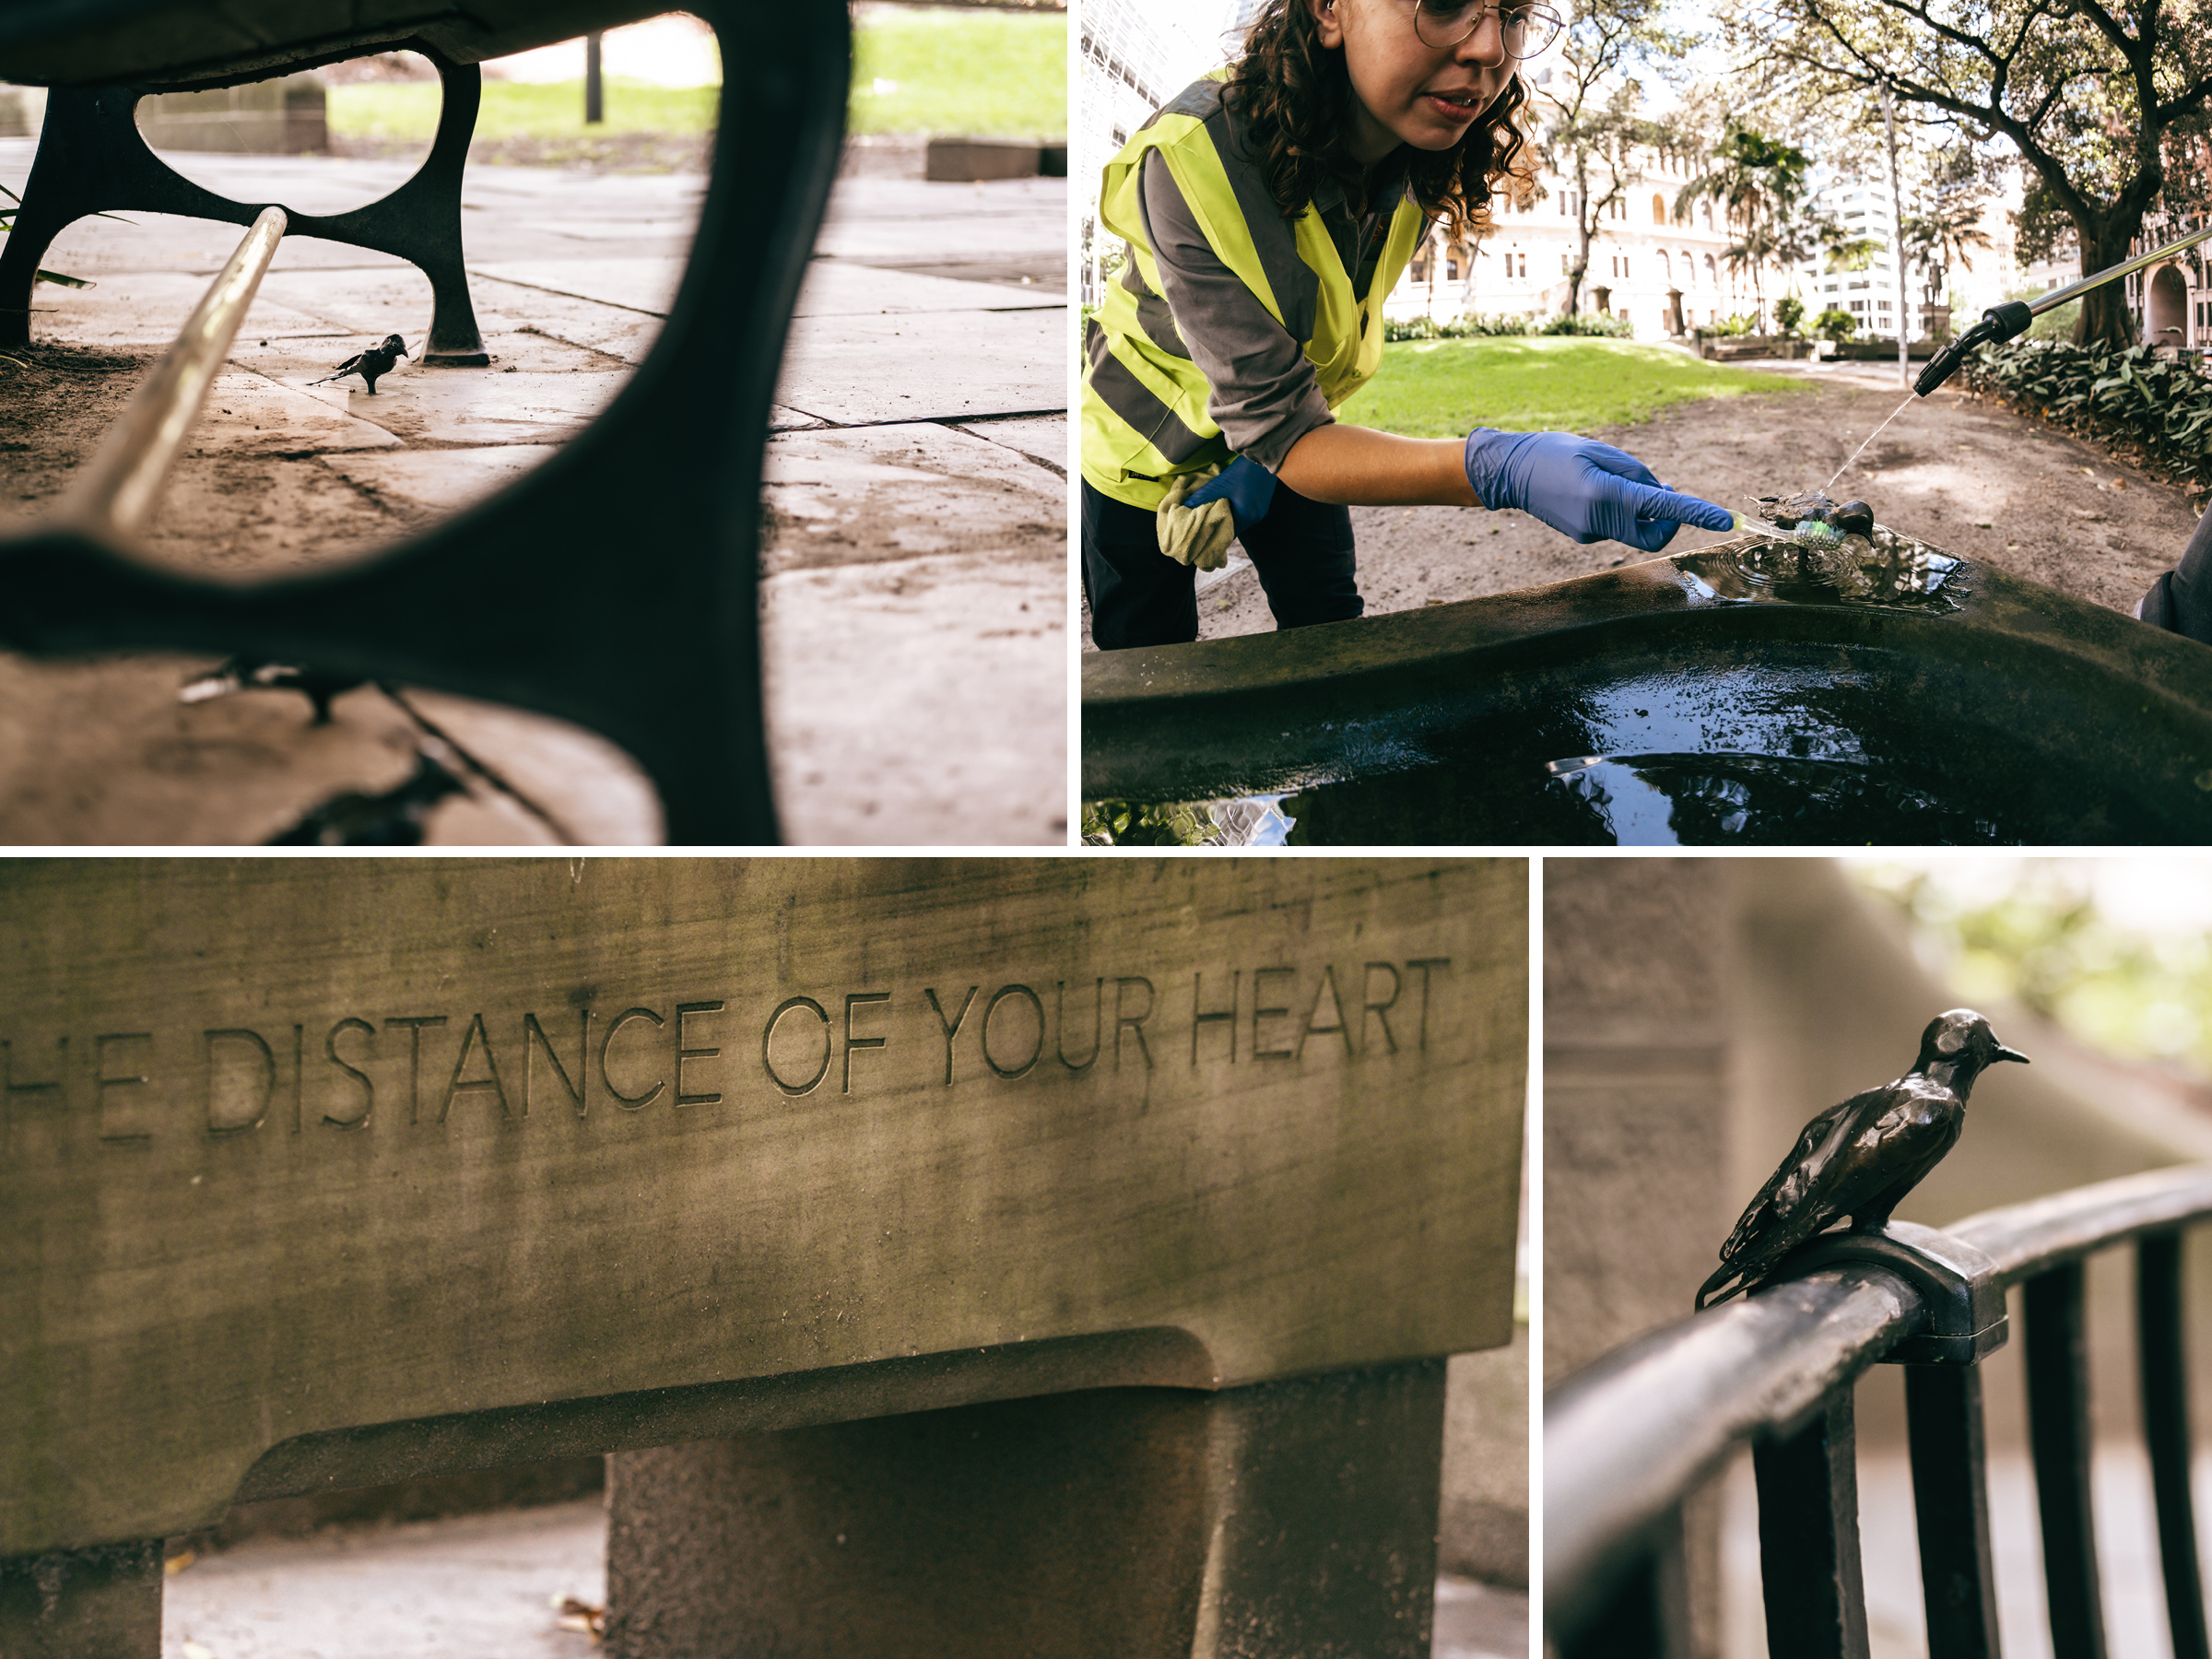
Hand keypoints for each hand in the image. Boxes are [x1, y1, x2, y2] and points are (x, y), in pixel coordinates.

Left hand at [1155, 456, 1277, 568]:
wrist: (1265, 455)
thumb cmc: (1244, 471)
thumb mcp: (1220, 485)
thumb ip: (1203, 496)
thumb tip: (1186, 505)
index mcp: (1247, 517)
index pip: (1229, 533)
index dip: (1215, 533)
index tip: (1204, 532)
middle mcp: (1256, 516)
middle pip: (1235, 525)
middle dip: (1220, 522)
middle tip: (1206, 521)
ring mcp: (1261, 508)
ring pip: (1241, 516)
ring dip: (1229, 513)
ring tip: (1214, 510)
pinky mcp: (1263, 499)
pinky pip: (1247, 509)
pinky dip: (1237, 507)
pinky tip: (1228, 499)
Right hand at [1462, 429, 1734, 551]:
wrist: (1510, 473)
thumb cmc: (1555, 452)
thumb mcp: (1600, 451)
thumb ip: (1636, 472)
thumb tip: (1661, 493)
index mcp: (1606, 495)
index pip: (1662, 508)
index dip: (1697, 514)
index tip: (1724, 520)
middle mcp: (1599, 522)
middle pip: (1654, 534)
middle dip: (1669, 519)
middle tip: (1665, 489)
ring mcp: (1590, 534)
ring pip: (1635, 529)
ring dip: (1641, 509)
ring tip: (1616, 478)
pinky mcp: (1583, 536)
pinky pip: (1616, 526)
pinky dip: (1621, 510)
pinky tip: (1597, 489)